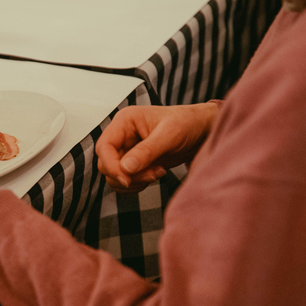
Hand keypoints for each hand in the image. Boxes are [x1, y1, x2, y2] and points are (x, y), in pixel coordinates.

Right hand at [96, 102, 218, 192]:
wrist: (201, 130)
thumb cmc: (187, 124)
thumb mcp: (169, 135)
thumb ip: (146, 151)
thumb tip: (125, 168)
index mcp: (125, 121)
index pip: (104, 147)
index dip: (111, 166)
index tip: (127, 179)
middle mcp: (121, 135)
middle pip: (106, 164)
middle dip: (127, 176)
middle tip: (153, 175)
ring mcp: (127, 149)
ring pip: (114, 175)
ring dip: (134, 181)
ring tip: (158, 172)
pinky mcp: (134, 162)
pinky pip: (125, 180)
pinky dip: (138, 184)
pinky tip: (157, 173)